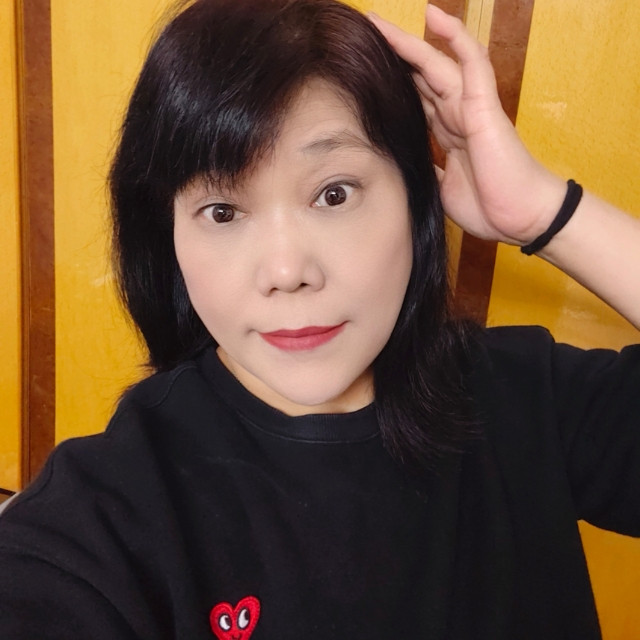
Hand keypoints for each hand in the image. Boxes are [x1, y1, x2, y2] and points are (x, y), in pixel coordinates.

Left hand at [369, 4, 565, 245]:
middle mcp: (456, 115)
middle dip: (390, 59)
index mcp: (446, 134)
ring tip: (378, 23)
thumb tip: (405, 166)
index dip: (390, 85)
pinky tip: (432, 15)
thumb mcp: (442, 189)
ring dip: (407, 43)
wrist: (521, 218)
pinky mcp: (484, 105)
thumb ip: (427, 171)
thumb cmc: (488, 206)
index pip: (414, 100)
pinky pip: (472, 62)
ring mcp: (470, 107)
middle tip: (360, 38)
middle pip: (418, 78)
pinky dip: (455, 37)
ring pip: (436, 64)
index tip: (359, 74)